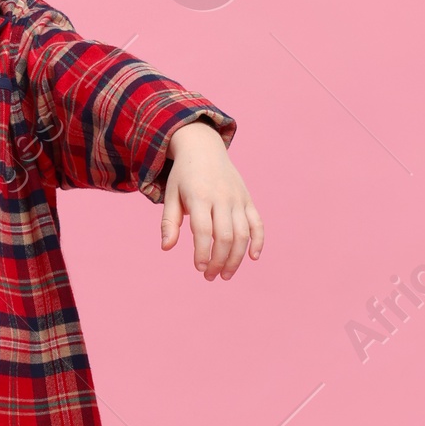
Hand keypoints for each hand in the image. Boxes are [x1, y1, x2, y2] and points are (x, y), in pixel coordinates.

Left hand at [160, 121, 264, 279]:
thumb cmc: (183, 176)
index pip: (203, 231)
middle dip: (219, 261)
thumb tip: (166, 248)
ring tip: (226, 274)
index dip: (203, 253)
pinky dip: (258, 240)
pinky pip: (257, 223)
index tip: (199, 268)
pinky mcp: (248, 199)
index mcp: (199, 196)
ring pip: (243, 233)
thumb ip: (169, 222)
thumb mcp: (170, 195)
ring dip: (236, 258)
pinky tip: (253, 257)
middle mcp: (221, 197)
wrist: (203, 148)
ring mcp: (237, 198)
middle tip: (210, 277)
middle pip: (225, 236)